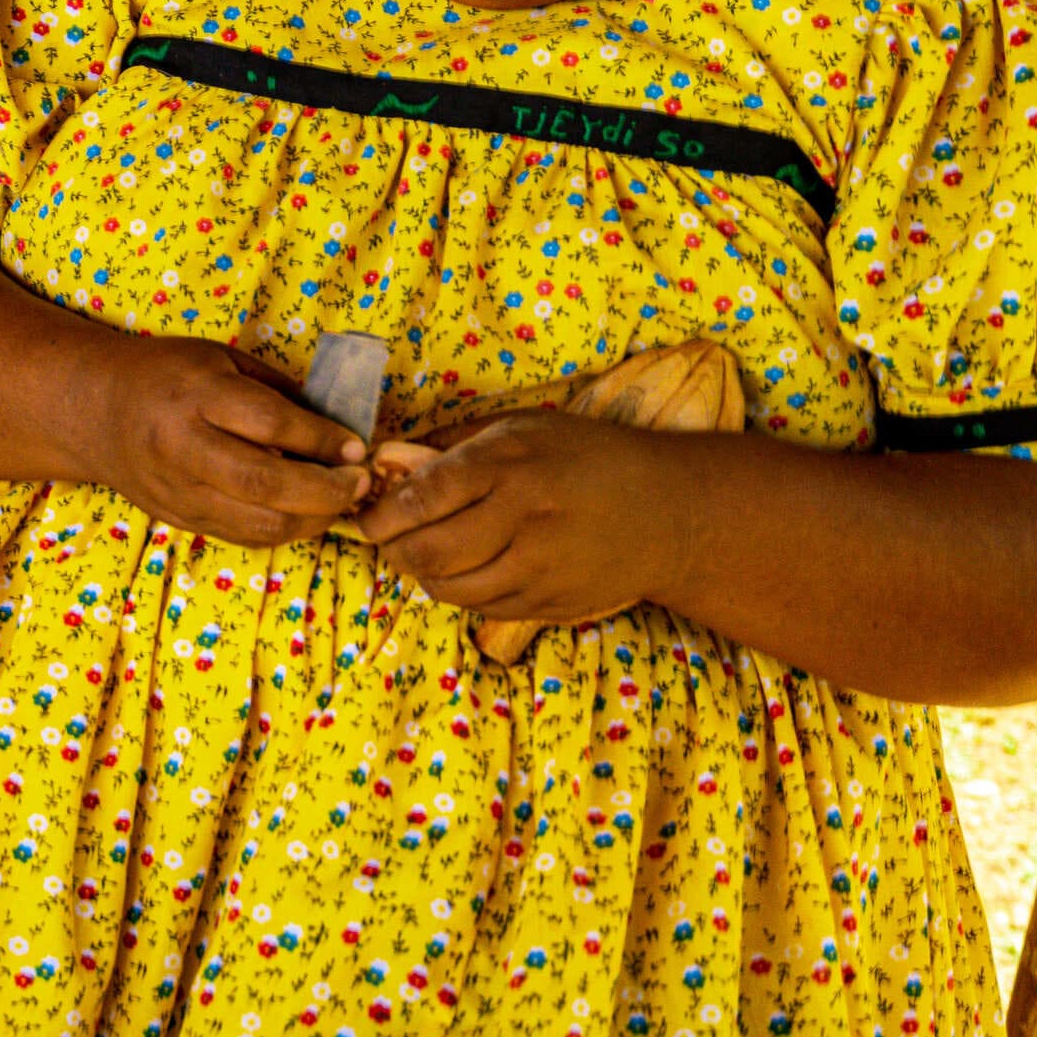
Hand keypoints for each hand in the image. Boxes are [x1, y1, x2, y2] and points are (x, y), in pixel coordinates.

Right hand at [75, 334, 369, 546]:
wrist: (93, 409)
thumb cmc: (167, 375)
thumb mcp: (221, 361)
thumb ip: (276, 394)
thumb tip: (339, 431)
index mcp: (194, 395)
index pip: (270, 424)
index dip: (322, 441)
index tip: (355, 447)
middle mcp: (181, 446)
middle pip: (266, 483)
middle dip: (327, 490)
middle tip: (360, 483)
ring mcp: (177, 489)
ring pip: (259, 523)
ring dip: (312, 519)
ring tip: (339, 502)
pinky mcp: (178, 517)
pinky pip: (243, 535)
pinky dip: (284, 530)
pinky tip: (304, 513)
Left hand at [361, 411, 676, 629]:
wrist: (670, 514)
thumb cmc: (587, 459)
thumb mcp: (523, 429)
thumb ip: (454, 446)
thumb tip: (389, 464)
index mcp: (510, 466)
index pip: (422, 498)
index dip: (381, 513)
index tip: (366, 514)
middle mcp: (523, 519)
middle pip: (426, 550)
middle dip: (391, 547)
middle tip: (385, 537)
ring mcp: (539, 568)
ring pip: (447, 587)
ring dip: (420, 573)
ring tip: (420, 552)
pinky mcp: (551, 603)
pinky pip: (480, 606)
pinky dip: (457, 590)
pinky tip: (463, 568)